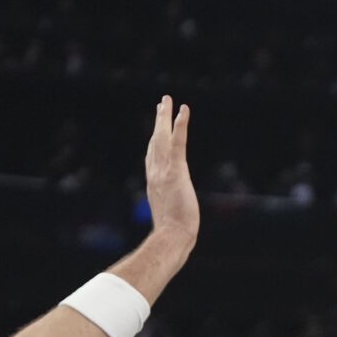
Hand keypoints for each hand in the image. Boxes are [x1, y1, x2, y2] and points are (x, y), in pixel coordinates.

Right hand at [144, 96, 197, 245]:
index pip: (153, 157)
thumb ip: (170, 212)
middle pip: (155, 142)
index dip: (154, 141)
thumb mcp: (170, 219)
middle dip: (158, 122)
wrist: (172, 236)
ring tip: (167, 100)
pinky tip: (183, 110)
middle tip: (161, 104)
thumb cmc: (173, 234)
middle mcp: (156, 173)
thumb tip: (173, 223)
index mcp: (155, 183)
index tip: (156, 130)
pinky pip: (178, 142)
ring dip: (165, 117)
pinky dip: (180, 125)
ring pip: (163, 137)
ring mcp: (164, 170)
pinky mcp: (176, 170)